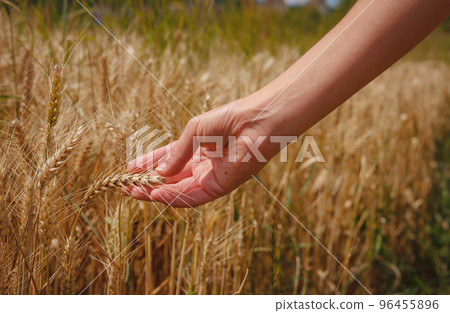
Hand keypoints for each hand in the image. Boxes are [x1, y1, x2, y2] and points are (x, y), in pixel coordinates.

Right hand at [125, 99, 274, 206]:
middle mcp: (203, 166)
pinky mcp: (220, 187)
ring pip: (179, 191)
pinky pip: (193, 196)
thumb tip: (159, 174)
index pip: (169, 160)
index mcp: (198, 149)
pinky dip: (174, 196)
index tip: (129, 169)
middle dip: (149, 183)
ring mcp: (211, 177)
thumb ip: (177, 152)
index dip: (149, 165)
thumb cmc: (229, 118)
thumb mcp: (195, 130)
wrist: (257, 121)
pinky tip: (157, 193)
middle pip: (171, 179)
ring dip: (157, 193)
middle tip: (127, 186)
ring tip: (135, 192)